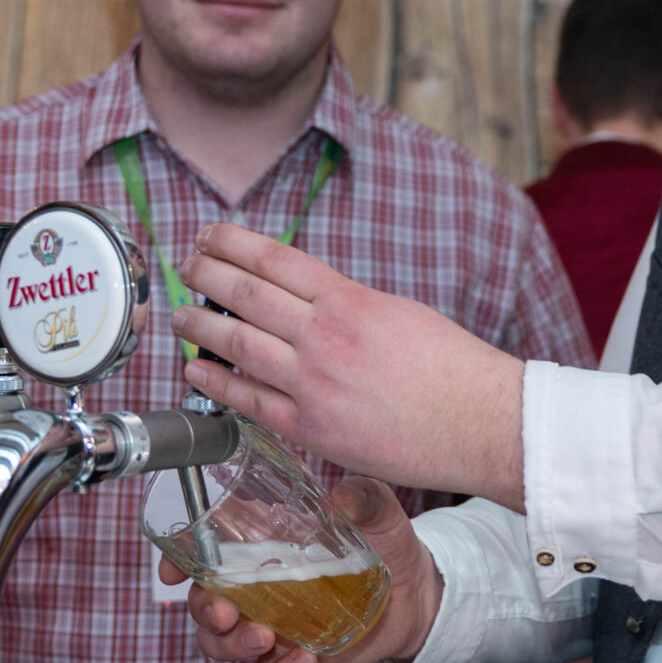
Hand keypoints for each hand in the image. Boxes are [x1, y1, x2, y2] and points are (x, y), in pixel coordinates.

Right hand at [159, 475, 444, 662]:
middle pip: (200, 604)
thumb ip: (366, 499)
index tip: (171, 571)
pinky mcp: (290, 660)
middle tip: (227, 612)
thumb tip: (342, 496)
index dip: (175, 559)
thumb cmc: (386, 545)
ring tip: (265, 638)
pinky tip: (303, 661)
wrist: (417, 595)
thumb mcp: (381, 514)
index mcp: (261, 545)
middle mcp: (254, 587)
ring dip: (230, 647)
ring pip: (218, 646)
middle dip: (203, 611)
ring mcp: (269, 626)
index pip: (202, 550)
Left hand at [172, 224, 528, 508]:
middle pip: (246, 295)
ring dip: (201, 325)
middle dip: (206, 275)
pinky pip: (249, 401)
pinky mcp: (312, 427)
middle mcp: (325, 336)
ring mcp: (314, 383)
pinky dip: (215, 382)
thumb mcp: (399, 312)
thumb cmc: (452, 369)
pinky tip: (196, 369)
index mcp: (349, 300)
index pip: (275, 260)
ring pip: (238, 345)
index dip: (233, 243)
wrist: (480, 421)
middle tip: (186, 266)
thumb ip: (347, 306)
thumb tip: (306, 305)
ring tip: (181, 315)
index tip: (209, 235)